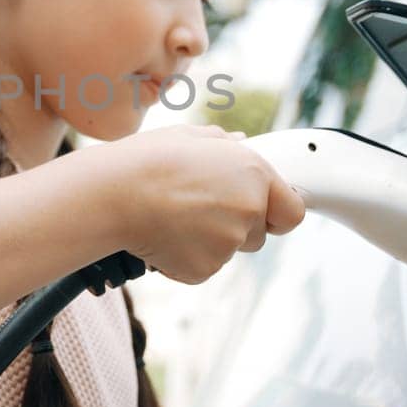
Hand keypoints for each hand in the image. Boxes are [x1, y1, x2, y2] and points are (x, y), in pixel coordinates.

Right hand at [85, 123, 306, 284]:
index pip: (293, 210)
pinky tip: (164, 234)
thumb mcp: (189, 137)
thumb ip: (223, 144)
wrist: (113, 194)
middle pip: (257, 233)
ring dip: (208, 239)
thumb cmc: (147, 160)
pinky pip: (202, 266)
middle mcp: (248, 210)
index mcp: (253, 174)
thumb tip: (239, 144)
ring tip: (172, 216)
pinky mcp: (203, 269)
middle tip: (197, 207)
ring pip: (227, 250)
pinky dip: (186, 256)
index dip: (278, 212)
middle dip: (235, 225)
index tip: (266, 213)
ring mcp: (227, 244)